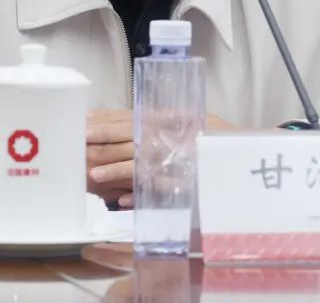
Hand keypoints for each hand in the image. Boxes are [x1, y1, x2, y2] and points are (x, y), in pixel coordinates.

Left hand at [87, 110, 238, 208]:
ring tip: (95, 175)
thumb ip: (154, 119)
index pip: (129, 119)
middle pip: (129, 138)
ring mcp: (175, 157)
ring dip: (116, 169)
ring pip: (140, 163)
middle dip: (103, 143)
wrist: (240, 150)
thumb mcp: (181, 118)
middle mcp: (167, 136)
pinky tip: (121, 200)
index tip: (83, 124)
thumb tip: (121, 120)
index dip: (105, 122)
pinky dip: (140, 194)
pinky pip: (158, 188)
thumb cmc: (207, 133)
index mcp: (164, 118)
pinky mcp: (183, 179)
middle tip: (79, 145)